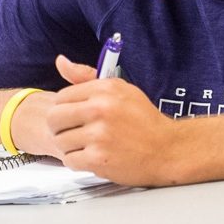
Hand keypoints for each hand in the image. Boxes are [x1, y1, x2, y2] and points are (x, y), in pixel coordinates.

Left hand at [45, 55, 185, 186]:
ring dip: (70, 146)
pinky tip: (92, 157)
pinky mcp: (99, 158)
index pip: (61, 97)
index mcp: (104, 89)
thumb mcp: (119, 89)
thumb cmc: (144, 120)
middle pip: (54, 118)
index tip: (75, 116)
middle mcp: (100, 109)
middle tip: (73, 132)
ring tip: (87, 145)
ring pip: (60, 141)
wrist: (169, 149)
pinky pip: (69, 160)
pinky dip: (78, 161)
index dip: (64, 109)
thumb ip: (86, 77)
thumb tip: (60, 62)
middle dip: (60, 128)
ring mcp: (99, 135)